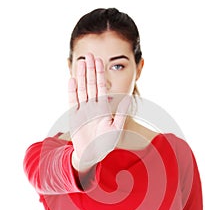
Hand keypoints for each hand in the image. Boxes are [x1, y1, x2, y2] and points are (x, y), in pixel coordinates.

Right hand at [68, 53, 130, 171]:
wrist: (92, 154)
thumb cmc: (106, 143)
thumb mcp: (116, 129)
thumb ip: (121, 114)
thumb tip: (128, 98)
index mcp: (103, 107)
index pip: (101, 87)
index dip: (100, 74)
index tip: (99, 60)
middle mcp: (93, 106)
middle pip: (91, 84)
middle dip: (90, 70)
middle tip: (89, 55)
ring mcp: (83, 110)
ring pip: (82, 89)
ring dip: (81, 76)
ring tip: (81, 62)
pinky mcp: (74, 115)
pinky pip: (73, 100)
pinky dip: (72, 91)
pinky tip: (72, 80)